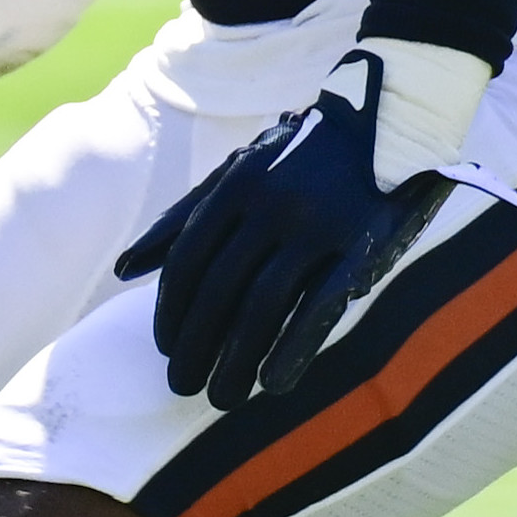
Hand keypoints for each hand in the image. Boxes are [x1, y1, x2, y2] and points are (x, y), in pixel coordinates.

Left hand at [115, 42, 477, 408]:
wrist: (392, 119)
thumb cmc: (303, 155)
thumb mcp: (237, 174)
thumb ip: (181, 220)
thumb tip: (125, 271)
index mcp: (235, 186)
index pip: (188, 262)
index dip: (171, 311)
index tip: (163, 347)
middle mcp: (271, 205)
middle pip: (219, 290)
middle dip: (195, 344)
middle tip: (180, 385)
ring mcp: (318, 224)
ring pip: (263, 305)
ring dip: (236, 358)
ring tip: (221, 397)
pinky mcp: (364, 243)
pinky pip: (321, 306)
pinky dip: (293, 349)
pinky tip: (274, 384)